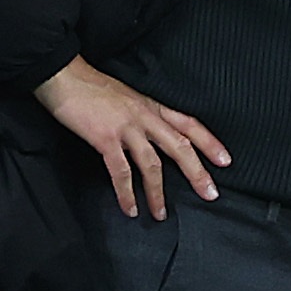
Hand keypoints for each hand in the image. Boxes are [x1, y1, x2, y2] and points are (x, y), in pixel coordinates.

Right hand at [36, 58, 229, 218]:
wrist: (64, 76)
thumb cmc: (92, 88)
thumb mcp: (127, 98)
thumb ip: (143, 116)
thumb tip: (153, 137)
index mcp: (151, 107)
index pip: (189, 124)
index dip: (209, 142)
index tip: (225, 161)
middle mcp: (144, 117)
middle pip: (180, 147)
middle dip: (197, 173)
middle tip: (210, 194)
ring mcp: (126, 128)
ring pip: (152, 165)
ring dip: (158, 193)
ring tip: (161, 214)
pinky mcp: (105, 139)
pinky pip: (121, 172)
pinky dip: (126, 193)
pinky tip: (130, 208)